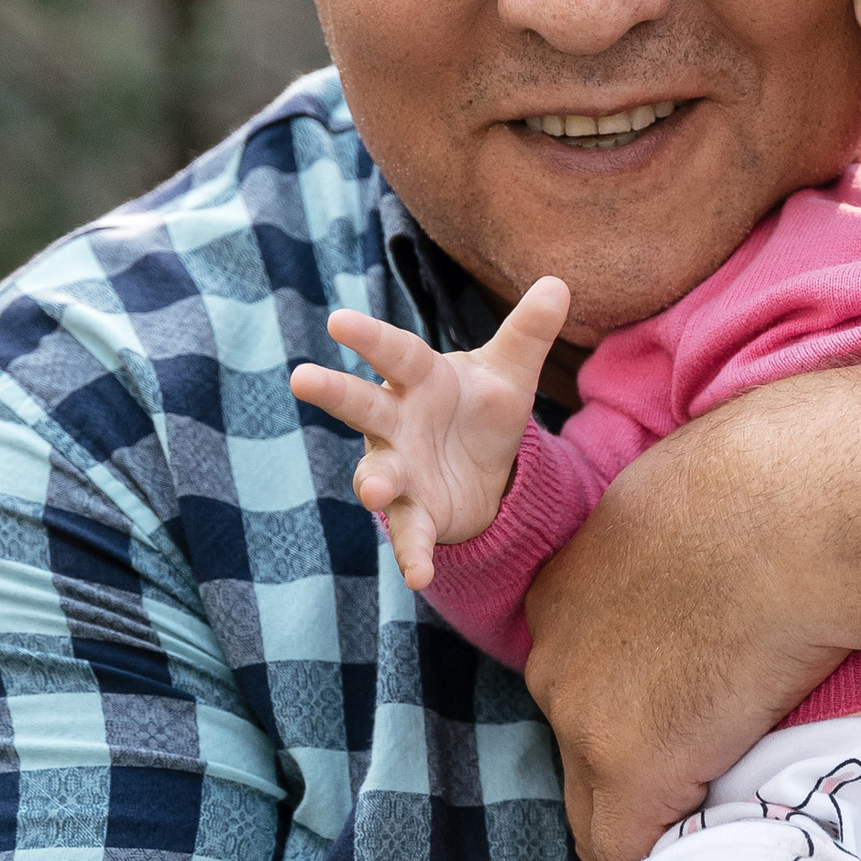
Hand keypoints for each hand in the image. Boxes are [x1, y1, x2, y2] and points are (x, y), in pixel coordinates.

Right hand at [290, 276, 570, 589]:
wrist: (483, 468)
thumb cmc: (479, 407)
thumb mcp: (509, 373)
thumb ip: (529, 332)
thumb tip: (560, 283)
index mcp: (419, 381)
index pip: (395, 353)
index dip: (369, 337)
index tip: (339, 320)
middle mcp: (396, 423)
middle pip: (362, 405)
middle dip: (333, 393)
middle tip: (301, 377)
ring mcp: (399, 470)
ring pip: (377, 475)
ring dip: (377, 484)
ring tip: (378, 493)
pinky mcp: (415, 514)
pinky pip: (409, 535)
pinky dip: (413, 555)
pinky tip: (420, 576)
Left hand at [522, 373, 860, 860]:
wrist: (794, 512)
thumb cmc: (773, 484)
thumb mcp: (698, 504)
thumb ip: (688, 547)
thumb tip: (740, 552)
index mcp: (568, 589)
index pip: (578, 680)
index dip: (628, 710)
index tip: (675, 727)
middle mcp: (555, 656)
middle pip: (577, 750)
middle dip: (627, 775)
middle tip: (690, 798)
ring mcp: (585, 717)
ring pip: (594, 809)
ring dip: (645, 825)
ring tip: (693, 849)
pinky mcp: (633, 768)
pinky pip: (625, 851)